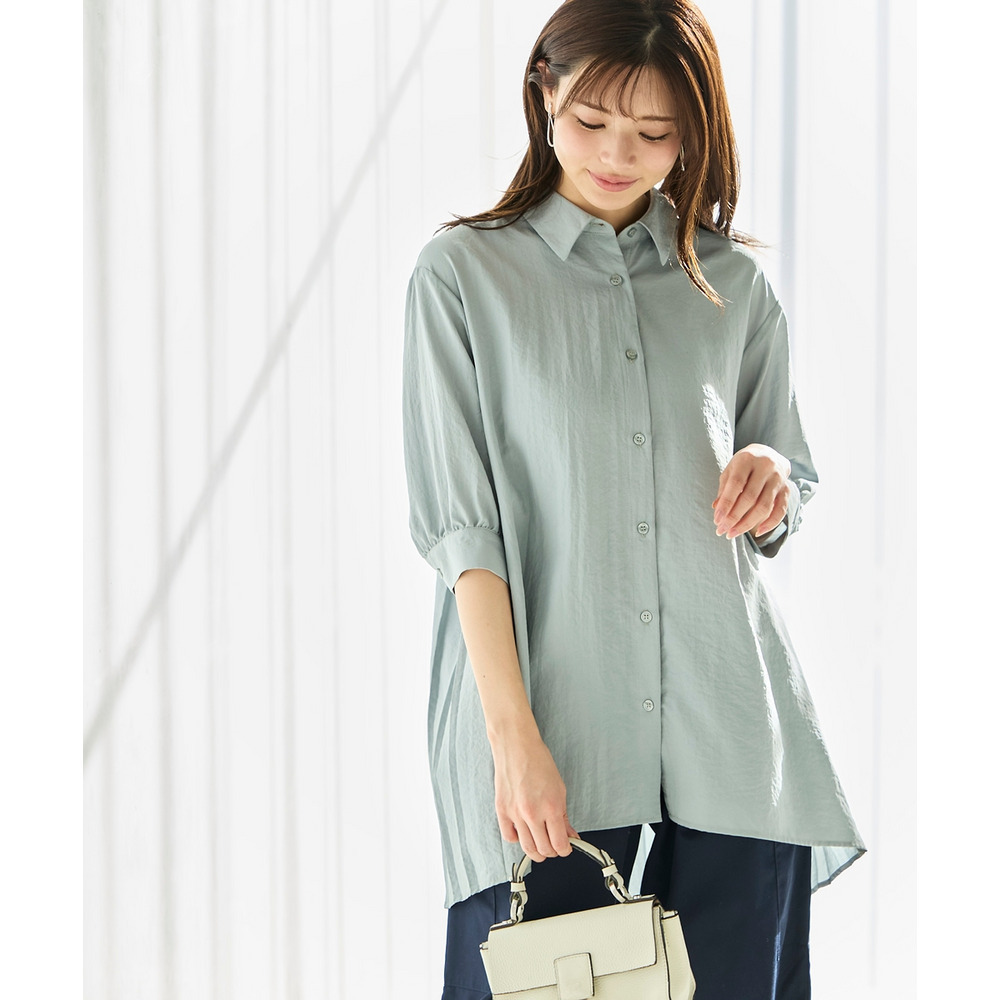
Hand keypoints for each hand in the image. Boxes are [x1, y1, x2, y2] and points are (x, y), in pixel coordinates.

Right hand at [492, 732, 579, 862]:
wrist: (516, 746)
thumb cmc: (538, 761)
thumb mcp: (559, 788)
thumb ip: (564, 815)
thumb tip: (569, 834)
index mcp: (551, 807)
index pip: (560, 844)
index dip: (566, 850)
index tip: (567, 847)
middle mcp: (532, 813)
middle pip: (544, 850)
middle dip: (552, 852)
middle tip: (555, 846)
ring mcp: (515, 813)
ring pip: (527, 848)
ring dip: (536, 851)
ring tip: (541, 846)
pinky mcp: (502, 810)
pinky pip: (509, 837)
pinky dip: (517, 839)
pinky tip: (523, 832)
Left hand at [713, 443, 791, 539]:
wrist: (767, 454)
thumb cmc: (743, 465)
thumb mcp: (730, 471)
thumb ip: (724, 489)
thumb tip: (717, 510)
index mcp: (747, 459)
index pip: (736, 484)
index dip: (726, 504)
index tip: (717, 520)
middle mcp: (766, 467)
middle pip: (750, 498)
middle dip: (734, 518)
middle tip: (722, 530)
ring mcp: (778, 478)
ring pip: (764, 507)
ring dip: (747, 524)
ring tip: (733, 533)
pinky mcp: (787, 489)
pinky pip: (780, 510)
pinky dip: (770, 524)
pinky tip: (757, 532)